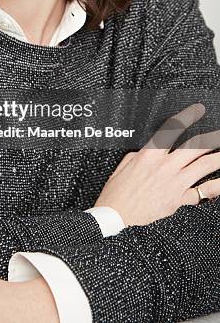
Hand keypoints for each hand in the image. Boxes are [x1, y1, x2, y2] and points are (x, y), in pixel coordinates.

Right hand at [94, 103, 219, 225]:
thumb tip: (152, 149)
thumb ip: (142, 153)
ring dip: (218, 157)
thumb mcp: (125, 163)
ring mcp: (174, 183)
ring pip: (204, 165)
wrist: (116, 215)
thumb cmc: (117, 191)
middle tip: (219, 133)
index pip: (172, 129)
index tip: (197, 110)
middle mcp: (165, 166)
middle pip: (195, 146)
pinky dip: (216, 186)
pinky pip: (203, 191)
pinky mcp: (179, 199)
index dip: (187, 117)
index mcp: (150, 154)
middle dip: (211, 137)